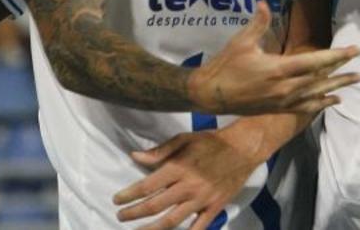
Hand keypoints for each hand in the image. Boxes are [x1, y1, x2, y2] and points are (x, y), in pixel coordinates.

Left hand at [113, 125, 264, 229]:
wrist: (243, 148)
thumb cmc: (211, 141)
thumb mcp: (184, 139)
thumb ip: (159, 151)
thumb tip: (135, 156)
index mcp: (178, 168)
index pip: (147, 186)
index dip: (129, 195)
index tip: (116, 200)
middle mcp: (188, 186)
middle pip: (155, 206)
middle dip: (133, 213)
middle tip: (120, 216)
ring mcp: (202, 200)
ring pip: (172, 220)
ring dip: (152, 228)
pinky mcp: (214, 208)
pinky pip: (198, 227)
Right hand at [188, 1, 359, 114]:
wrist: (212, 94)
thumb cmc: (226, 65)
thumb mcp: (241, 41)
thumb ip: (258, 23)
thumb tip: (265, 2)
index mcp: (279, 69)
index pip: (316, 62)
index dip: (337, 55)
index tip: (353, 50)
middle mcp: (286, 87)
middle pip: (321, 79)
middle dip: (341, 70)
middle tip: (359, 65)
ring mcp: (284, 101)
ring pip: (317, 94)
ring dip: (337, 87)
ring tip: (354, 81)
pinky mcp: (279, 109)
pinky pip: (306, 107)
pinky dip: (322, 104)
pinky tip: (334, 101)